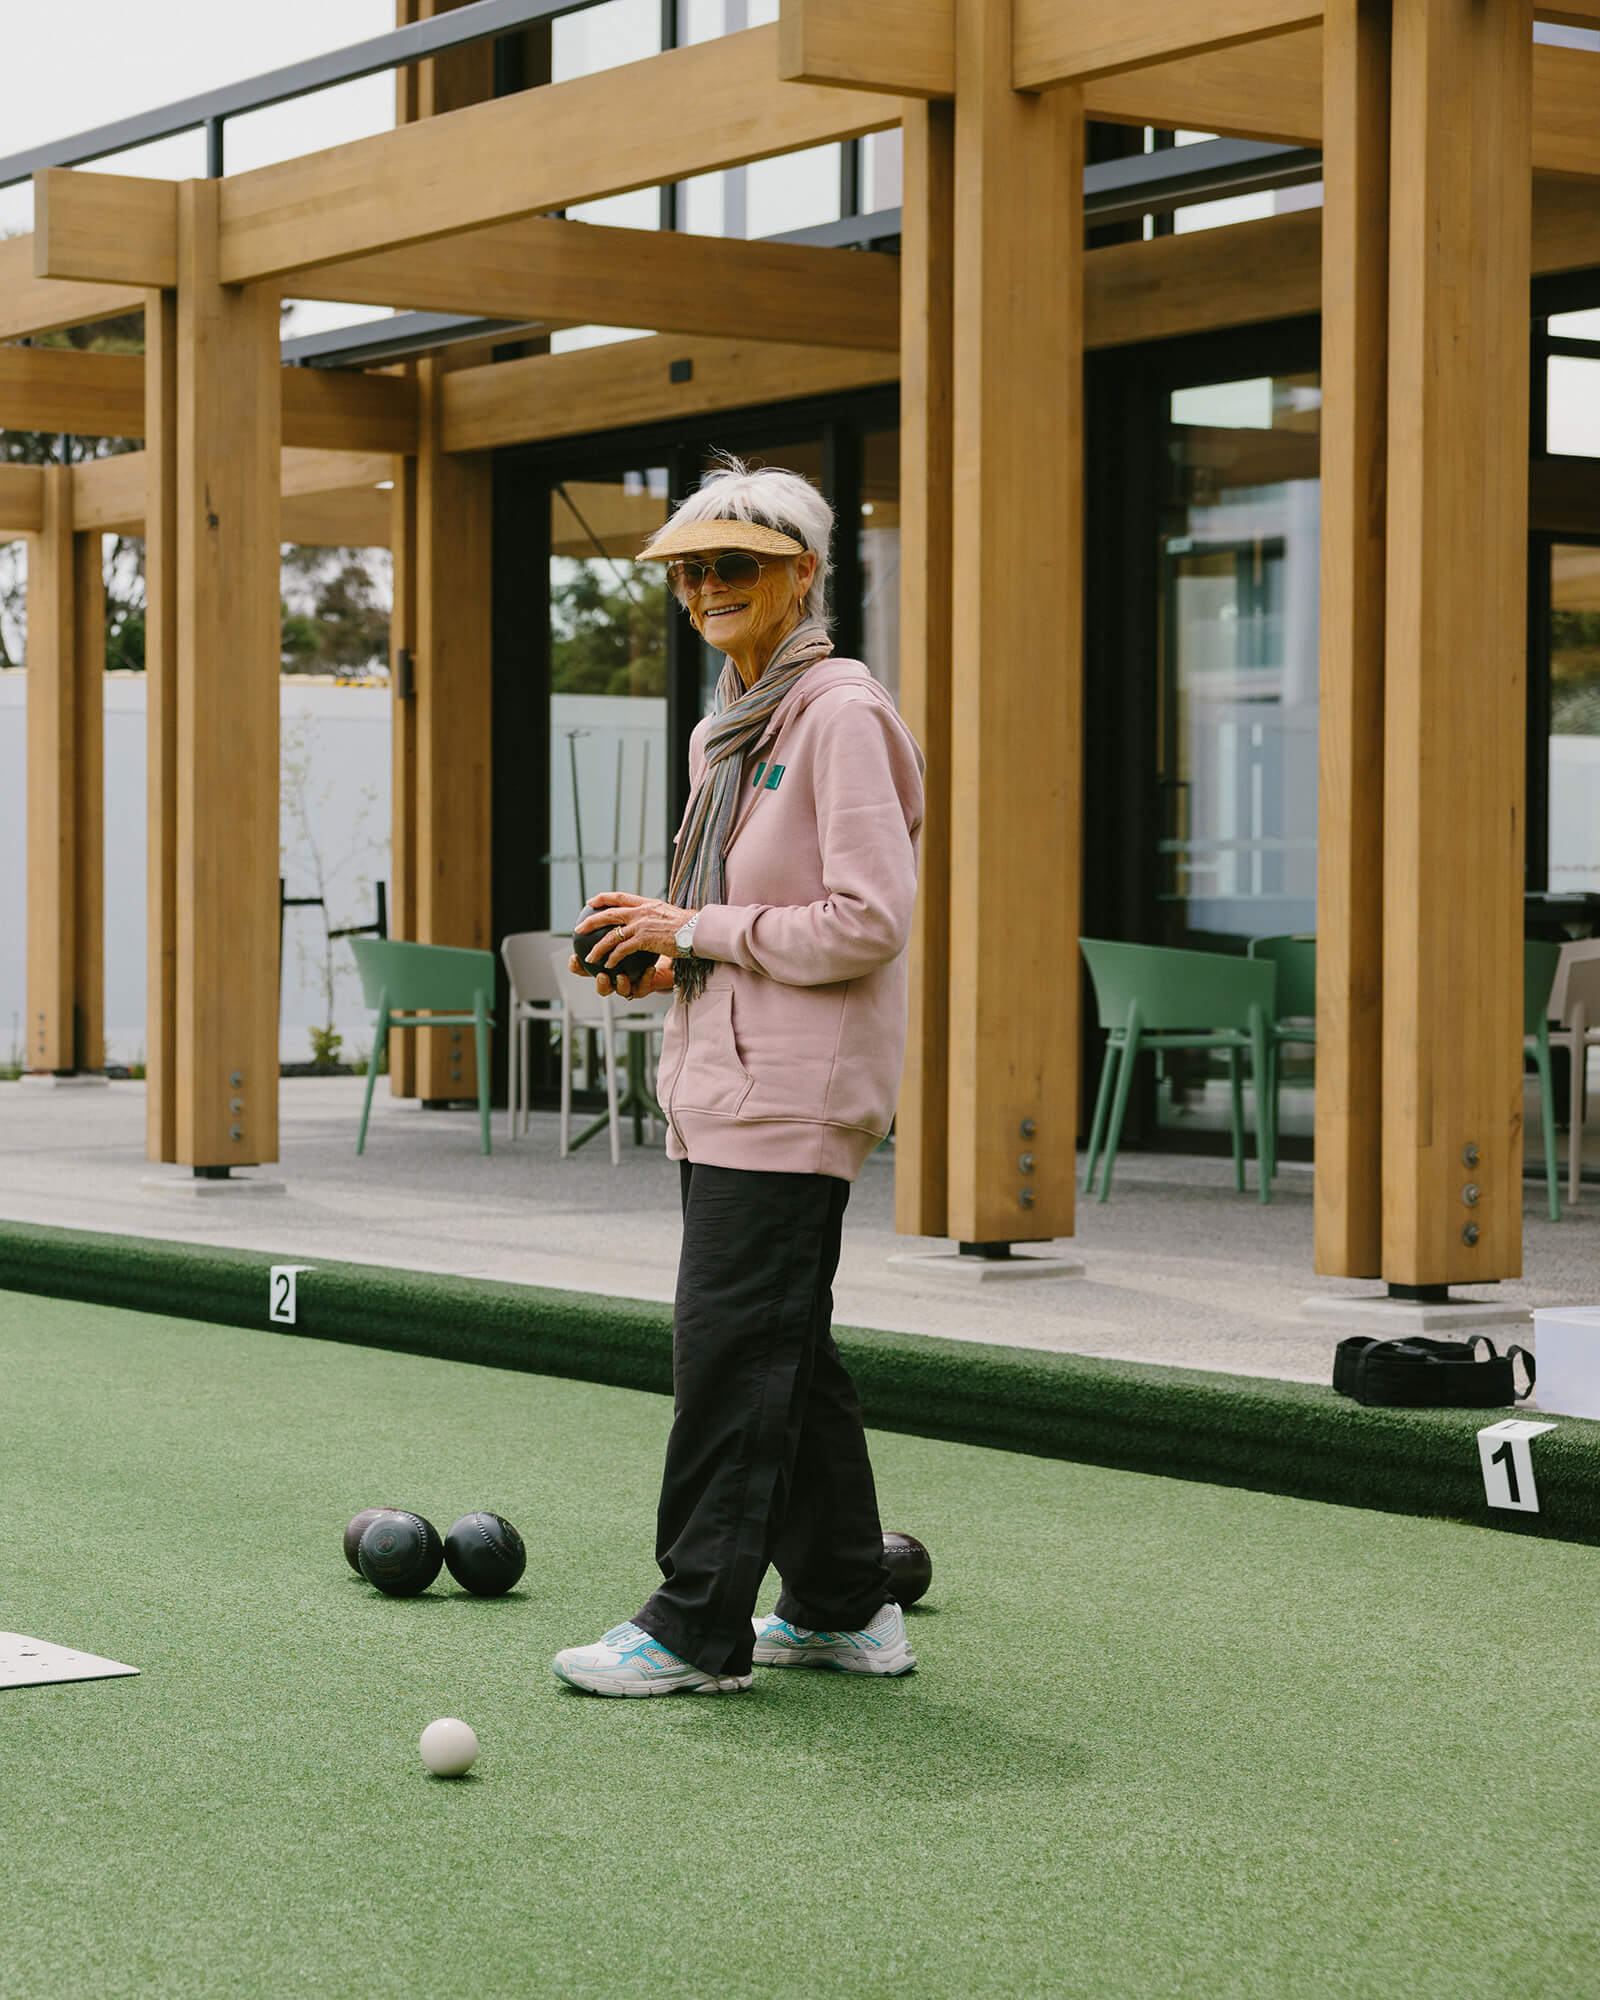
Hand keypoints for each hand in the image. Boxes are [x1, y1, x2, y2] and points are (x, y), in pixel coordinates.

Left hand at [571, 892, 695, 998]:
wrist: (697, 931)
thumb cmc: (688, 926)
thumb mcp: (668, 914)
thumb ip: (655, 915)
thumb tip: (651, 919)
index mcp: (646, 903)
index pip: (620, 897)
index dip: (603, 898)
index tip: (592, 901)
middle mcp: (641, 911)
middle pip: (609, 913)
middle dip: (591, 921)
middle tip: (579, 928)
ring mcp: (641, 925)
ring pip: (611, 936)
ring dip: (598, 948)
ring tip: (590, 957)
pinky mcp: (644, 939)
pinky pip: (622, 950)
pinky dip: (613, 958)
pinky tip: (608, 965)